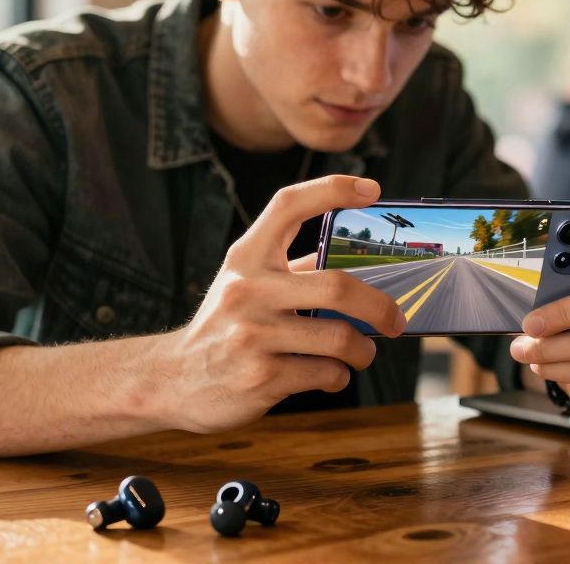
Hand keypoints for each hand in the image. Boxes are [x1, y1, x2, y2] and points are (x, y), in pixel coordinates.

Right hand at [143, 175, 405, 432]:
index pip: (288, 206)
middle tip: (395, 319)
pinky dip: (339, 376)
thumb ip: (295, 270)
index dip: (332, 190)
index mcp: (246, 257)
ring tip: (361, 353)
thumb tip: (362, 265)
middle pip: (337, 286)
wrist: (174, 380)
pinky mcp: (260, 376)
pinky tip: (329, 374)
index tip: (370, 189)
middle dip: (380, 307)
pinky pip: (327, 374)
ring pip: (340, 338)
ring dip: (363, 350)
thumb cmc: (226, 326)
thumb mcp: (247, 285)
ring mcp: (252, 335)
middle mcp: (247, 290)